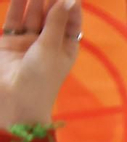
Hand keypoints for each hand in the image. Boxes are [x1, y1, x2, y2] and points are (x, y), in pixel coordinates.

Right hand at [0, 0, 81, 123]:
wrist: (15, 99)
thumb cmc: (40, 78)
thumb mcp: (51, 48)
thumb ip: (55, 22)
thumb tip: (68, 0)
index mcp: (66, 50)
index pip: (71, 24)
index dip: (71, 7)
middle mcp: (48, 45)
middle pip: (51, 16)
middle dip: (51, 0)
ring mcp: (28, 43)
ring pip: (32, 16)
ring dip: (34, 1)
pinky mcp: (9, 42)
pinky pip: (14, 20)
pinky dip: (16, 7)